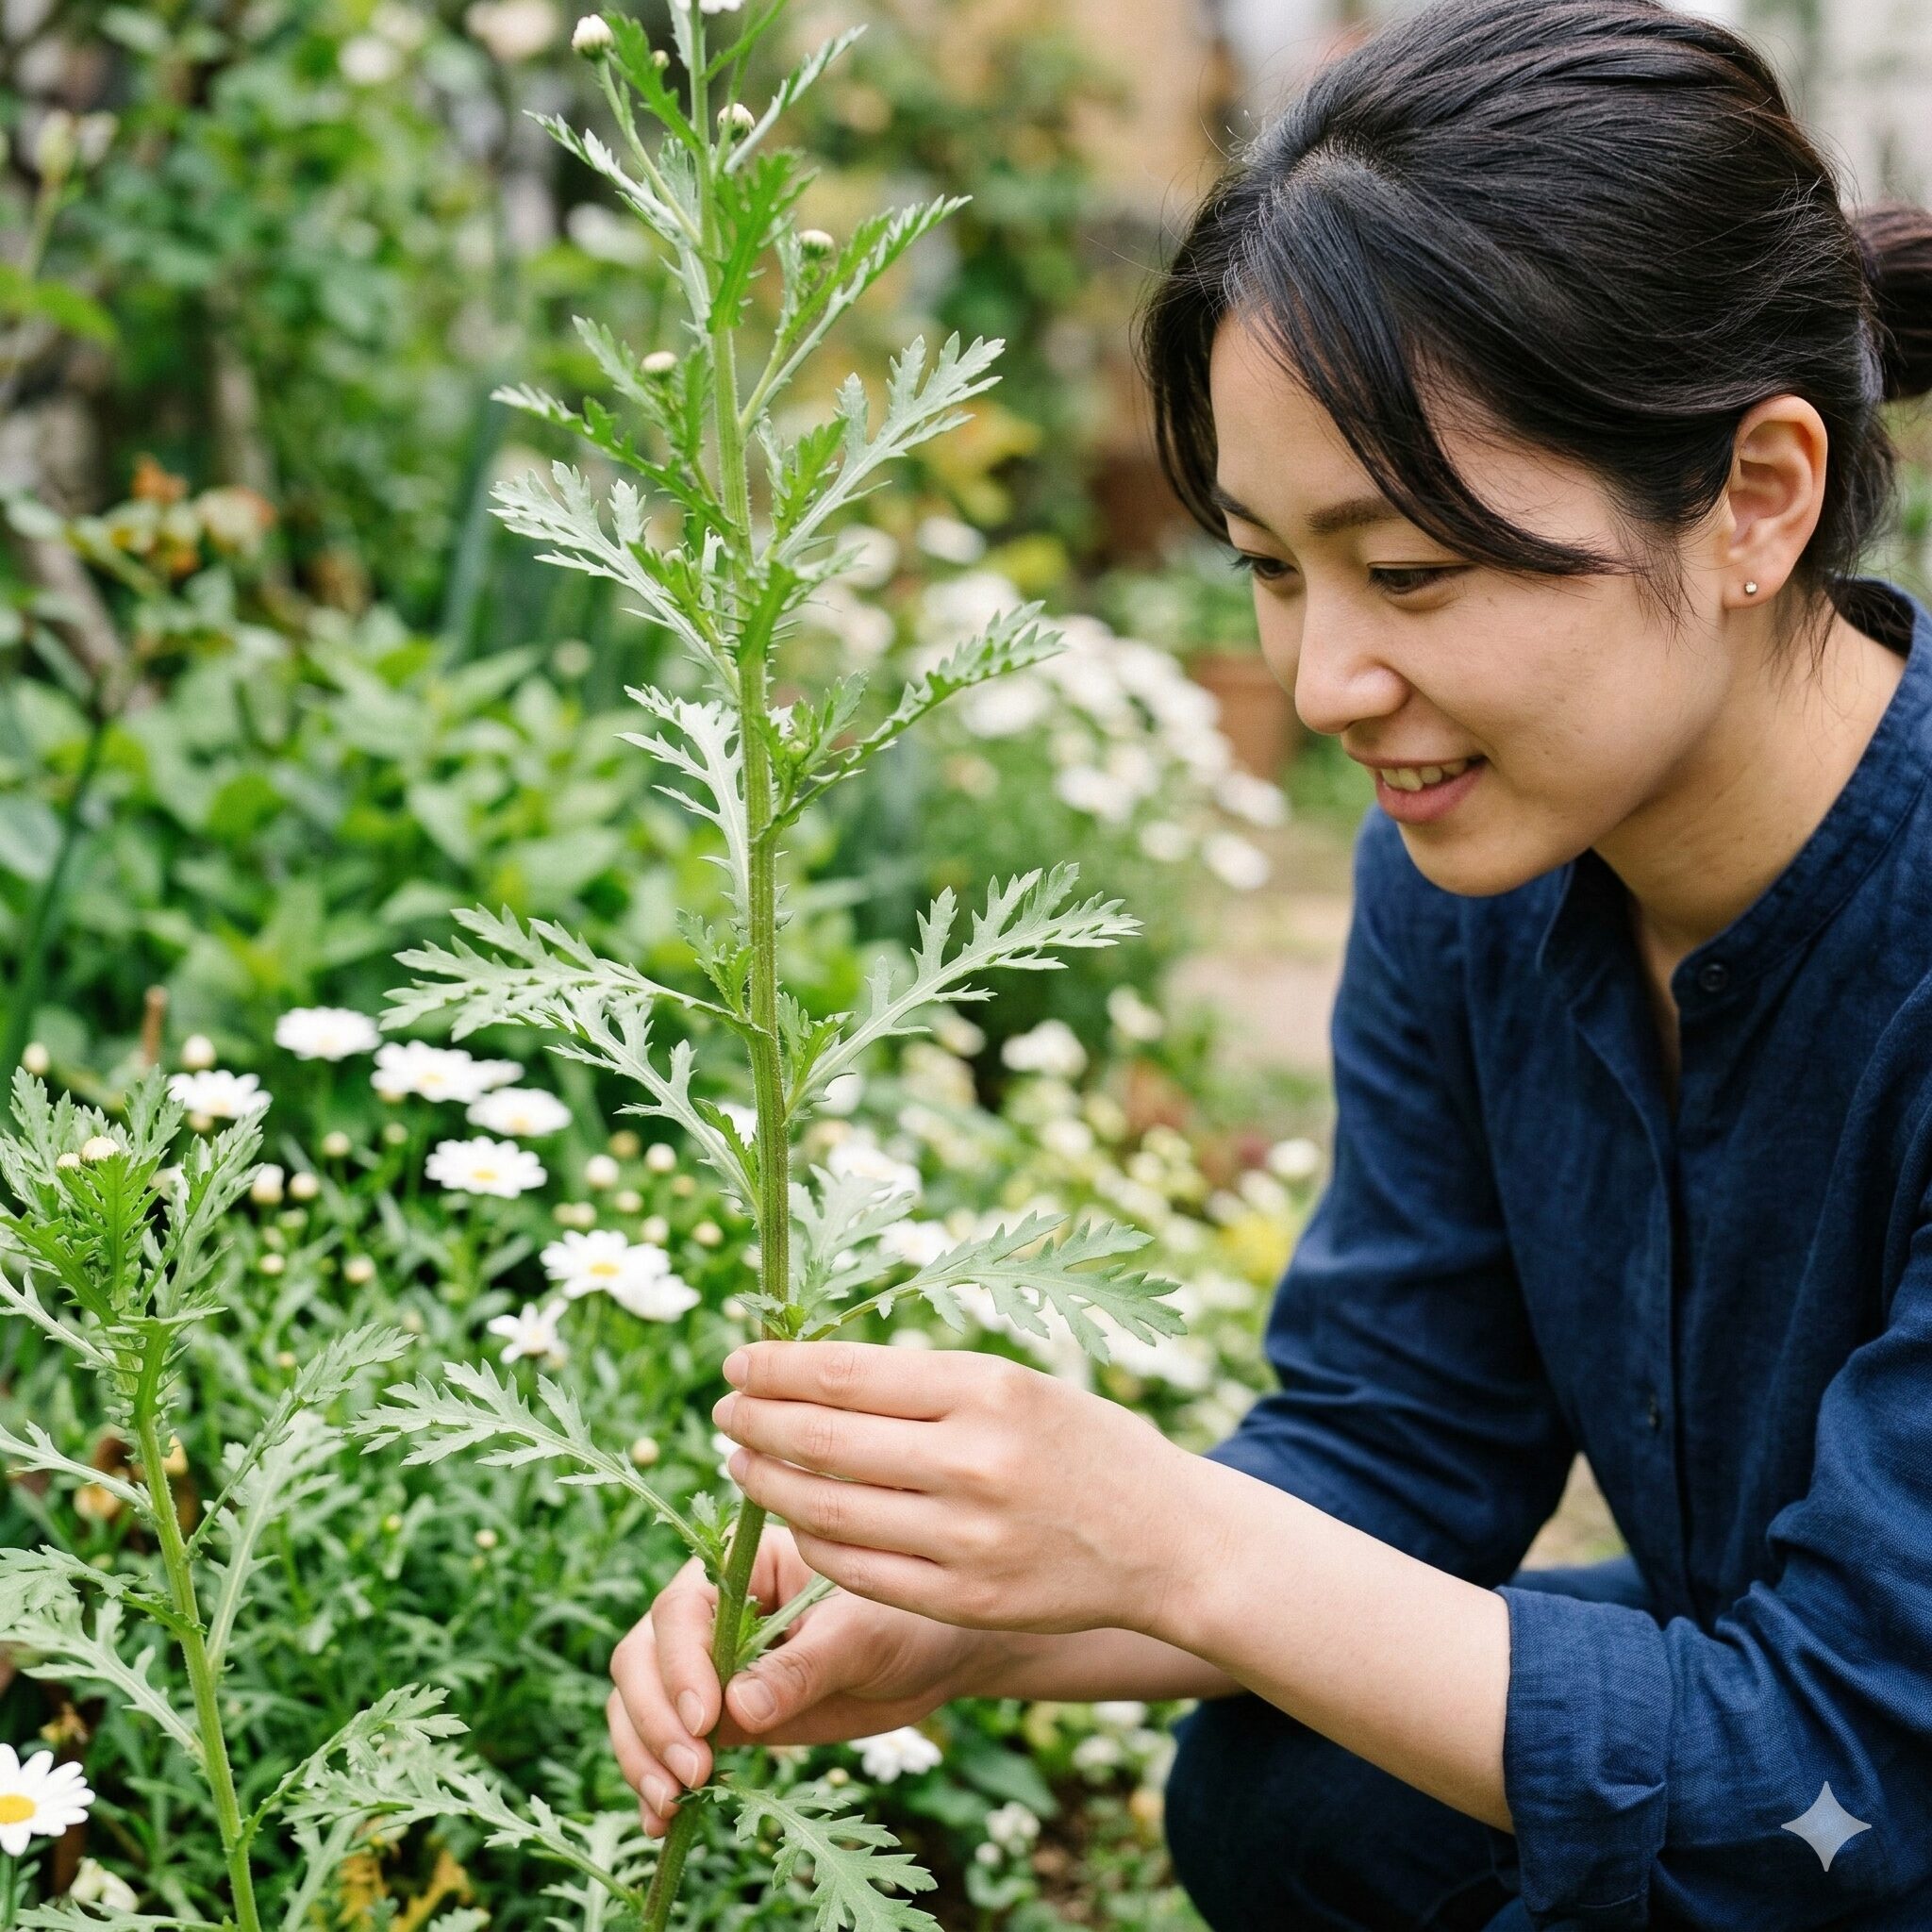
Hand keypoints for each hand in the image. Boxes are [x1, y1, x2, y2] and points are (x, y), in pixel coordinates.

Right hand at [606, 1525, 982, 1835]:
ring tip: (672, 1804)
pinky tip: (663, 1821)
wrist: (931, 1659)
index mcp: (741, 1566)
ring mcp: (709, 1667)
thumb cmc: (903, 1622)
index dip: (679, 1665)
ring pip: (639, 1704)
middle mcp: (711, 1611)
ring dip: (643, 1755)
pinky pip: (668, 1745)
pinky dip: (654, 1781)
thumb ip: (802, 1668)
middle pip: (643, 1657)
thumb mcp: (861, 1638)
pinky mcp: (720, 1716)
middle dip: (654, 1718)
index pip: (680, 1609)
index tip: (703, 1719)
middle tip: (692, 1773)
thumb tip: (736, 1711)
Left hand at [711, 1340, 1215, 1639]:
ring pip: (827, 1509)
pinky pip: (857, 1569)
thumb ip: (927, 1383)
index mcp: (986, 1388)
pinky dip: (812, 1540)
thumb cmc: (1083, 1445)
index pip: (846, 1374)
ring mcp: (966, 1538)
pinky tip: (794, 1521)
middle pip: (823, 1440)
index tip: (737, 1362)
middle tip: (722, 1411)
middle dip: (755, 1422)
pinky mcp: (962, 1599)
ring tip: (740, 1463)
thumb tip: (814, 1371)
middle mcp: (973, 1459)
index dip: (776, 1368)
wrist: (1166, 1540)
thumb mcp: (1018, 1385)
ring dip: (768, 1484)